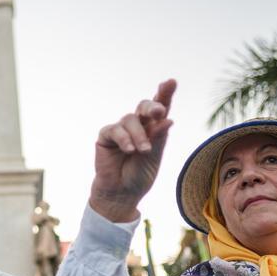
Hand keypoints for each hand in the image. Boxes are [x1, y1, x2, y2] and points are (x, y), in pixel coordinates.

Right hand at [90, 79, 175, 221]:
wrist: (121, 193)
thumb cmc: (139, 175)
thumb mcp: (154, 157)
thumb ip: (159, 138)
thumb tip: (168, 118)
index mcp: (152, 129)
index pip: (159, 109)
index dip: (164, 94)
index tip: (171, 82)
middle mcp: (137, 126)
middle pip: (143, 107)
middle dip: (151, 106)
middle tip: (159, 112)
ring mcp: (121, 130)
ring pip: (130, 119)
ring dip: (139, 135)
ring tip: (143, 151)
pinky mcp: (106, 136)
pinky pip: (114, 130)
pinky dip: (124, 139)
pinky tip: (129, 150)